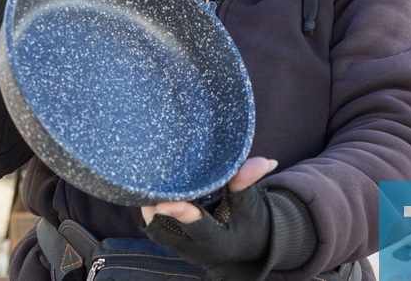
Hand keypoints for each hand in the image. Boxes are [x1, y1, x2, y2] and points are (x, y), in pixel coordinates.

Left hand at [142, 157, 277, 277]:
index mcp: (218, 241)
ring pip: (155, 228)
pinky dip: (152, 208)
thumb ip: (249, 183)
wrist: (247, 244)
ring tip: (144, 180)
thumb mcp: (251, 203)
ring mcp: (181, 247)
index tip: (163, 200)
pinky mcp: (174, 240)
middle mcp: (195, 248)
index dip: (180, 213)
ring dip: (150, 207)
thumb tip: (266, 161)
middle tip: (147, 182)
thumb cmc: (249, 221)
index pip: (196, 227)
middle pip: (165, 230)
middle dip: (155, 208)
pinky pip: (155, 226)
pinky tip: (148, 187)